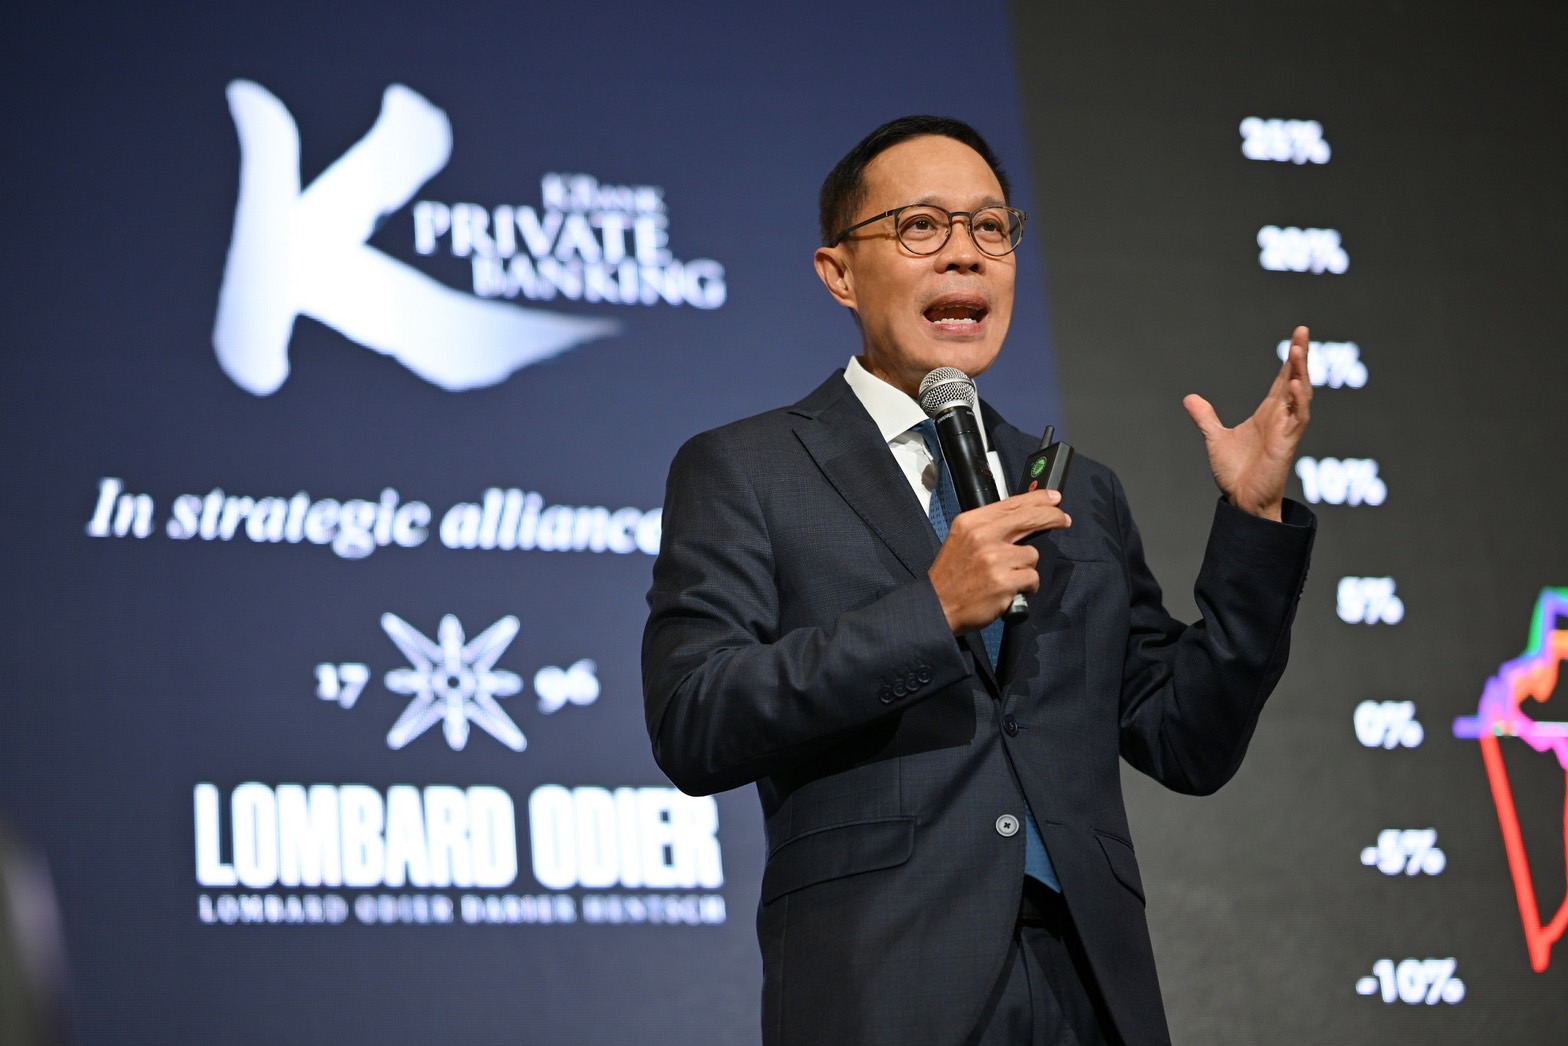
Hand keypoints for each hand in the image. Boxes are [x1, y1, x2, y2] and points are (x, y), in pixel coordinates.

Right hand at [929, 490, 1071, 633]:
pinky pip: (1032, 578)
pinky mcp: (1004, 581)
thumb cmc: (952, 576)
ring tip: (1007, 577)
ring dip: (1025, 568)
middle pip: (1030, 518)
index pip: (1012, 503)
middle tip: (1063, 520)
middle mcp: (983, 536)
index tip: (1054, 499)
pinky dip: (1026, 587)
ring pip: (1032, 555)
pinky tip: (1009, 591)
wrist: (937, 606)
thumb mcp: (962, 540)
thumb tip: (1023, 518)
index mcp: (971, 522)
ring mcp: (994, 559)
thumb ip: (990, 528)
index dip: (1038, 499)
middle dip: (1052, 517)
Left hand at [1182, 325, 1312, 521]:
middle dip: (1300, 356)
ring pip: (1300, 395)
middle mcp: (1281, 418)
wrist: (1241, 500)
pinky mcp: (1286, 444)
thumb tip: (1189, 398)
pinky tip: (1294, 385)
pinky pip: (1297, 419)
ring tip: (1299, 350)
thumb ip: (1205, 418)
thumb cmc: (1236, 473)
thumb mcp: (1215, 438)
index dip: (1290, 359)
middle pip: (1295, 380)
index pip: (1282, 379)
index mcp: (1268, 414)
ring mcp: (1286, 430)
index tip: (1297, 336)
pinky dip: (1296, 401)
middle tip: (1302, 330)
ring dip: (1301, 373)